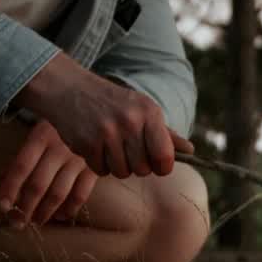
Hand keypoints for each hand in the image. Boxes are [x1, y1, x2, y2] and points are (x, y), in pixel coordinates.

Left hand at [0, 118, 98, 227]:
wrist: (98, 116)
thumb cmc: (62, 128)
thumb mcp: (40, 134)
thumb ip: (23, 156)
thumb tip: (2, 182)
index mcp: (41, 137)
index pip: (21, 166)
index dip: (10, 187)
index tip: (3, 205)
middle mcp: (60, 149)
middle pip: (38, 184)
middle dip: (26, 207)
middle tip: (18, 222)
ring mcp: (80, 160)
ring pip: (58, 193)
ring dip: (46, 211)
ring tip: (37, 221)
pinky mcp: (95, 169)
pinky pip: (81, 194)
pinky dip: (70, 209)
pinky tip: (62, 215)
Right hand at [14, 53, 194, 178]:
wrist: (70, 88)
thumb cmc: (113, 103)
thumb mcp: (143, 110)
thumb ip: (166, 134)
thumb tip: (191, 150)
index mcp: (150, 113)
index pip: (165, 156)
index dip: (163, 167)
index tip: (157, 165)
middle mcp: (130, 122)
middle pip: (143, 169)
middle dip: (137, 166)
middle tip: (128, 153)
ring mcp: (107, 132)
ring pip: (122, 172)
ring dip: (116, 166)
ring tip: (111, 148)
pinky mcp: (86, 142)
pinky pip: (101, 170)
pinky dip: (98, 164)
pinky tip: (95, 147)